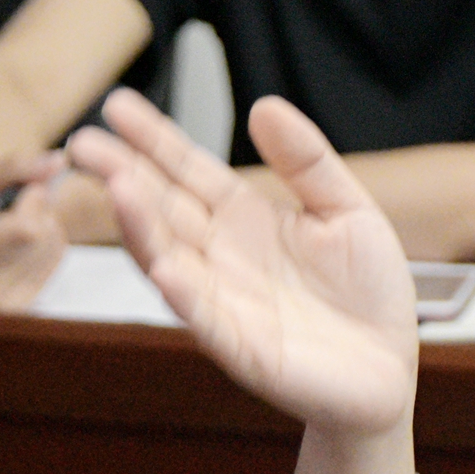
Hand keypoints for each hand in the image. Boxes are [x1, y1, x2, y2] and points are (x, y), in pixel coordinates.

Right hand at [0, 150, 68, 311]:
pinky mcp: (20, 310)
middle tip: (8, 208)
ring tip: (4, 226)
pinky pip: (52, 263)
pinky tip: (13, 244)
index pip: (27, 229)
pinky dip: (41, 245)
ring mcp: (4, 307)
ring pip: (53, 248)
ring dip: (42, 227)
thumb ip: (14, 168)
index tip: (20, 190)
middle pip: (44, 237)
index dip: (31, 201)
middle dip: (37, 211)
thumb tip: (58, 161)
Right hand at [67, 88, 417, 436]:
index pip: (188, 171)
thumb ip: (307, 161)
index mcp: (244, 219)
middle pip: (163, 210)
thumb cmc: (367, 291)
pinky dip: (185, 296)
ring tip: (116, 189)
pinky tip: (164, 269)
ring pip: (170, 259)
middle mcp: (222, 257)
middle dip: (123, 176)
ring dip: (141, 228)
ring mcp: (226, 303)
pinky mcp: (244, 350)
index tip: (116, 106)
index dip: (154, 140)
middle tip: (82, 143)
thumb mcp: (348, 210)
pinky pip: (207, 320)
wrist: (392, 367)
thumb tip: (264, 106)